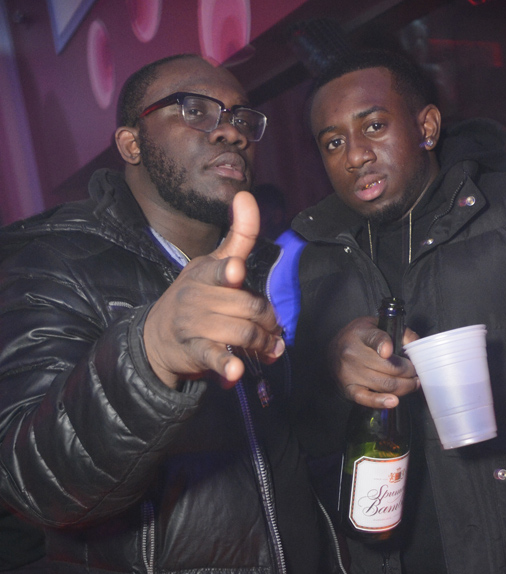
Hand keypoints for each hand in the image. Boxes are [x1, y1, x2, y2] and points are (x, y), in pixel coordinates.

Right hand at [143, 191, 283, 388]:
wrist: (156, 337)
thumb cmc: (194, 297)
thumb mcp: (210, 264)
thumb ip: (237, 238)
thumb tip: (247, 195)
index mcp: (205, 273)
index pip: (219, 269)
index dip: (227, 271)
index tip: (235, 272)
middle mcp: (198, 296)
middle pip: (248, 307)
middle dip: (269, 321)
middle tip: (274, 329)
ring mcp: (194, 324)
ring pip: (242, 332)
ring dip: (263, 343)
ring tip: (270, 348)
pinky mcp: (194, 351)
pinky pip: (214, 356)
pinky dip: (226, 365)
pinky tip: (236, 371)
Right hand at [328, 318, 419, 407]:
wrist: (334, 351)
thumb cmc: (360, 338)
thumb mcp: (377, 325)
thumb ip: (400, 332)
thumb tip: (416, 345)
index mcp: (362, 334)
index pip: (375, 339)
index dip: (383, 345)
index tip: (388, 351)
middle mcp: (353, 354)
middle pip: (388, 367)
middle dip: (408, 371)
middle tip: (415, 372)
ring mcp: (350, 374)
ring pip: (384, 384)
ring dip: (404, 386)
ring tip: (413, 383)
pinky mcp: (349, 389)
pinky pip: (366, 398)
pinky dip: (381, 401)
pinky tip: (393, 402)